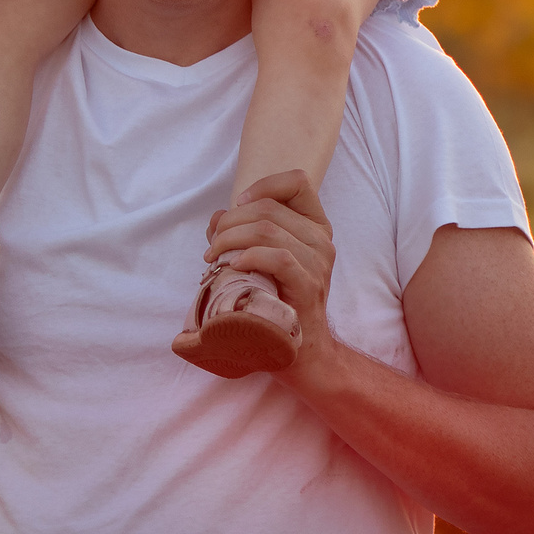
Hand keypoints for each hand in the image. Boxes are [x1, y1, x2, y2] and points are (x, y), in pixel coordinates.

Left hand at [203, 170, 336, 363]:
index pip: (298, 182)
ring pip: (269, 230)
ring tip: (213, 259)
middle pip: (269, 208)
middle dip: (230, 221)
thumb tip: (216, 217)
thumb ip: (242, 235)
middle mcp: (322, 240)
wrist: (302, 351)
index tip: (237, 205)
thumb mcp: (263, 262)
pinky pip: (279, 259)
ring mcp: (319, 263)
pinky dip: (250, 257)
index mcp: (315, 226)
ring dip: (230, 239)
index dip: (263, 186)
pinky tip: (232, 267)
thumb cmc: (279, 302)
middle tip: (212, 245)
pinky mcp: (309, 286)